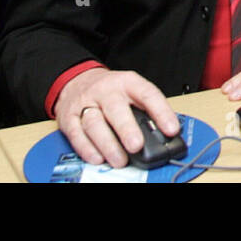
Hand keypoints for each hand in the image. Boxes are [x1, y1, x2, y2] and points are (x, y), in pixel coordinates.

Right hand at [53, 67, 178, 166]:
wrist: (77, 80)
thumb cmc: (110, 91)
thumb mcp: (131, 91)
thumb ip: (145, 110)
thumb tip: (164, 135)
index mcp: (127, 82)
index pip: (147, 94)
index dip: (161, 112)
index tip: (171, 130)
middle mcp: (106, 91)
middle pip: (116, 109)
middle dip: (127, 129)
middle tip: (137, 146)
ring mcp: (86, 103)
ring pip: (95, 123)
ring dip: (108, 144)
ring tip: (120, 160)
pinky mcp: (68, 117)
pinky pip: (76, 134)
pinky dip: (87, 149)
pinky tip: (98, 158)